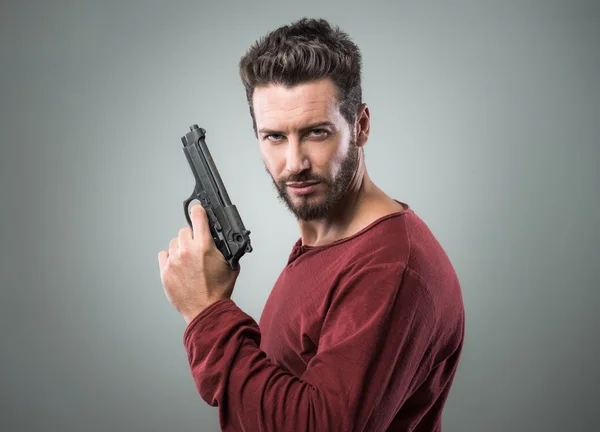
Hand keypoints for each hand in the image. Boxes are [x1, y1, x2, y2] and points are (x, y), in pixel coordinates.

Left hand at [158, 204, 239, 324]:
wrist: (206, 310)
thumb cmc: (218, 290)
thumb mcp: (230, 265)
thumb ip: (226, 248)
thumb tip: (223, 238)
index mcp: (205, 246)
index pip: (198, 217)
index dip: (198, 211)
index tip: (198, 209)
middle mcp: (187, 250)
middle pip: (184, 230)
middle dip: (191, 236)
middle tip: (197, 248)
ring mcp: (174, 261)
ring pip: (174, 242)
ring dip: (181, 247)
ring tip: (189, 260)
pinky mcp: (165, 271)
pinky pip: (164, 255)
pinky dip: (170, 258)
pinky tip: (179, 266)